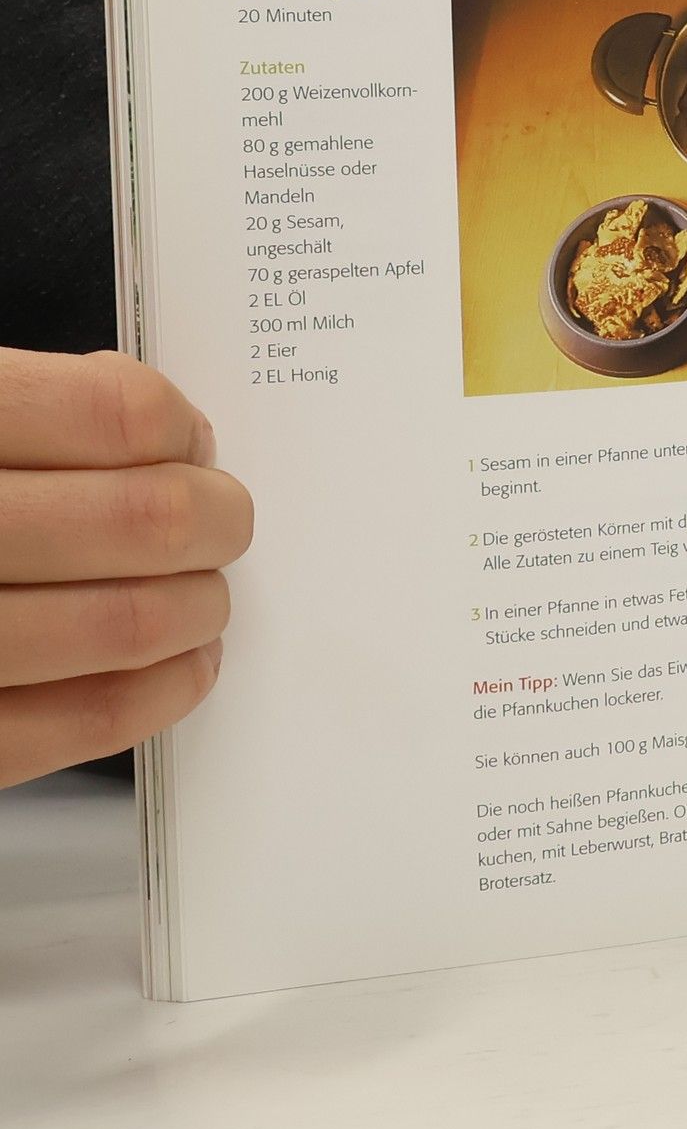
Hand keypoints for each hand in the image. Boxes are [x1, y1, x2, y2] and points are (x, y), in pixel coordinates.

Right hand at [1, 350, 251, 786]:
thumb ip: (17, 402)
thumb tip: (151, 425)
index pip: (112, 413)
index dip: (177, 427)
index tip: (191, 439)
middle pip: (140, 520)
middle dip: (213, 518)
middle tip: (223, 516)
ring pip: (123, 623)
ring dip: (198, 606)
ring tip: (204, 592)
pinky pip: (65, 726)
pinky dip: (151, 696)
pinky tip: (179, 668)